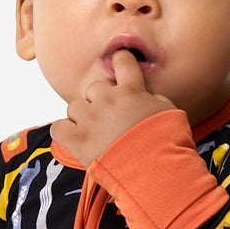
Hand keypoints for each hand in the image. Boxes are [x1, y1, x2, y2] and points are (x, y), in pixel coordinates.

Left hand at [51, 49, 175, 166]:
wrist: (155, 169)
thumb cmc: (168, 143)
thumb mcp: (171, 112)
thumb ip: (154, 99)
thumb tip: (146, 97)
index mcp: (132, 91)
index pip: (123, 62)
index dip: (120, 59)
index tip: (119, 59)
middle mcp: (108, 100)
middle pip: (94, 88)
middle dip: (99, 100)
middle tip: (110, 117)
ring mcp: (90, 119)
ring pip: (74, 106)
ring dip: (82, 116)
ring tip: (95, 132)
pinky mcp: (77, 140)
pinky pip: (58, 127)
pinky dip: (65, 132)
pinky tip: (76, 139)